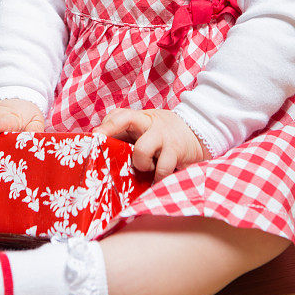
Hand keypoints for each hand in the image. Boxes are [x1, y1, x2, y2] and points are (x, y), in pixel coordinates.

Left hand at [92, 108, 211, 183]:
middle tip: (103, 152)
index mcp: (141, 118)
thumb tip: (101, 149)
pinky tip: (157, 179)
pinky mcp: (176, 151)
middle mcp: (150, 123)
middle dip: (109, 132)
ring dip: (140, 164)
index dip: (105, 126)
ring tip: (147, 167)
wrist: (201, 131)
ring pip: (141, 151)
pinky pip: (161, 169)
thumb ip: (128, 135)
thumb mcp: (148, 129)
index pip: (118, 115)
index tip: (93, 137)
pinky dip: (157, 178)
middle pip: (124, 119)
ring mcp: (163, 136)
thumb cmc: (165, 135)